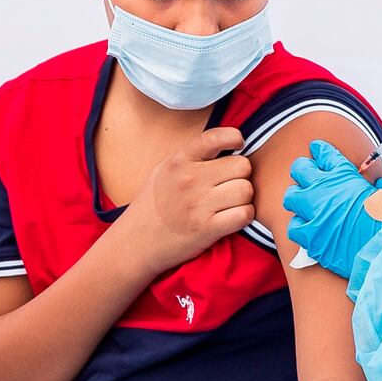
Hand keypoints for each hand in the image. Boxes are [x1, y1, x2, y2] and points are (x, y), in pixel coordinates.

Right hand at [121, 127, 254, 274]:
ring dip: (244, 198)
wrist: (135, 242)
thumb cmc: (155, 205)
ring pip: (246, 190)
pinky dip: (244, 216)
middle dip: (242, 176)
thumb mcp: (165, 170)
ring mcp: (197, 204)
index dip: (235, 138)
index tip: (238, 147)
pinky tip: (232, 218)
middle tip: (230, 186)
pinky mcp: (206, 228)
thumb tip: (228, 143)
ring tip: (230, 203)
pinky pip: (244, 214)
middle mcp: (189, 179)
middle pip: (242, 166)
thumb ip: (193, 156)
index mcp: (180, 161)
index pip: (216, 137)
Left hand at [284, 141, 381, 278]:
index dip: (320, 150)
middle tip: (308, 178)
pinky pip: (295, 226)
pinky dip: (301, 227)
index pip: (324, 154)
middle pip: (300, 169)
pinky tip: (309, 229)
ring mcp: (315, 214)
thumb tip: (378, 188)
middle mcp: (324, 190)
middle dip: (303, 171)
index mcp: (344, 175)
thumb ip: (378, 188)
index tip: (317, 149)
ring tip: (306, 205)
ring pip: (292, 198)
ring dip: (299, 199)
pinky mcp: (311, 238)